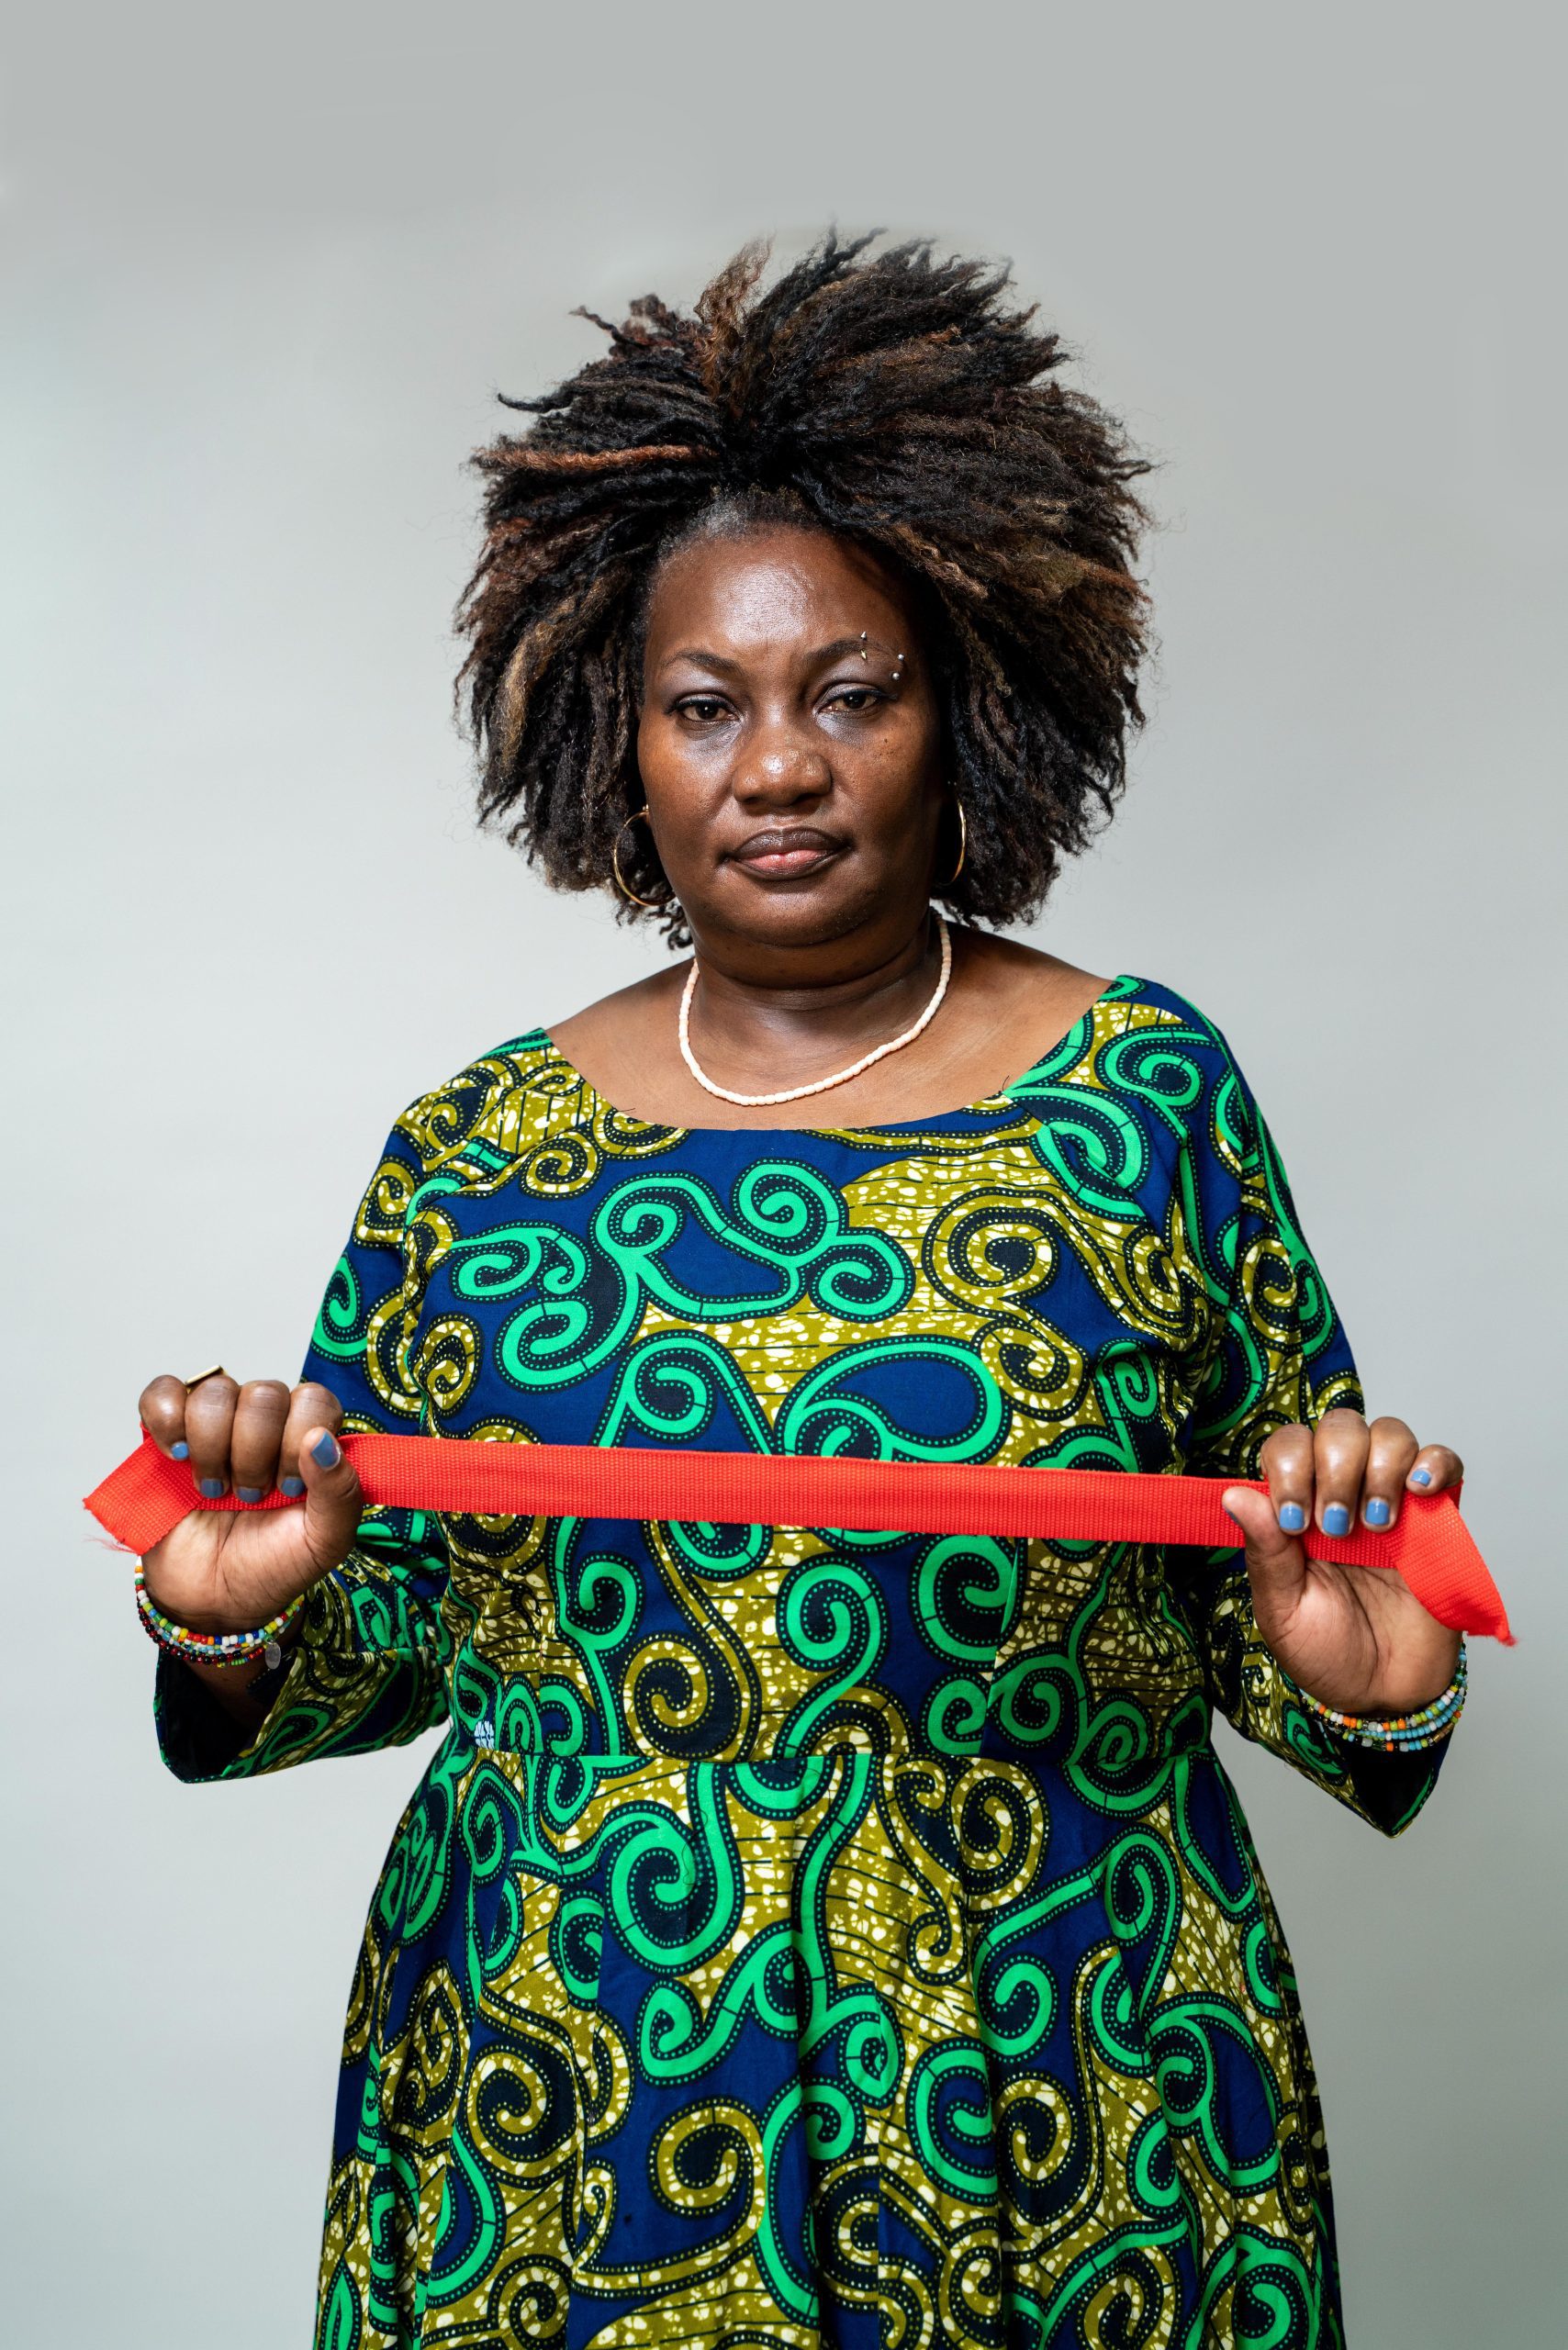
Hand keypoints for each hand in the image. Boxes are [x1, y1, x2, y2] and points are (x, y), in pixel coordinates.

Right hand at [137, 1373, 363, 1635]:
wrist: (211, 1599)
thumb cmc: (271, 1564)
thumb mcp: (323, 1542)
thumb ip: (340, 1494)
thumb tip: (323, 1440)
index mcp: (309, 1438)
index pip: (313, 1400)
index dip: (299, 1440)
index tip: (289, 1489)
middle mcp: (265, 1422)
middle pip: (264, 1394)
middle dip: (255, 1453)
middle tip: (250, 1495)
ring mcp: (216, 1422)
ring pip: (215, 1392)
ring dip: (213, 1446)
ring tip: (214, 1489)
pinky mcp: (168, 1430)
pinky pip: (163, 1392)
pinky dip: (167, 1419)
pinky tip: (177, 1457)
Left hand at [1221, 1409, 1463, 1715]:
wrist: (1385, 1694)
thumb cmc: (1326, 1651)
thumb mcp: (1283, 1611)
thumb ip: (1265, 1554)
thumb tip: (1234, 1495)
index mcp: (1296, 1508)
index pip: (1288, 1446)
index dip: (1289, 1468)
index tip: (1295, 1522)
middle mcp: (1342, 1492)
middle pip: (1339, 1428)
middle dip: (1335, 1468)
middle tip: (1337, 1528)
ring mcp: (1391, 1500)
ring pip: (1390, 1435)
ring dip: (1380, 1468)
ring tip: (1376, 1525)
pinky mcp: (1437, 1518)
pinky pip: (1444, 1464)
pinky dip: (1434, 1462)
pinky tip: (1419, 1490)